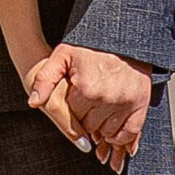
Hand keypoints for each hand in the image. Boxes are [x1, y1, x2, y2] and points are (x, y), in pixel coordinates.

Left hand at [23, 43, 152, 172]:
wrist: (123, 38)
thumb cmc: (90, 48)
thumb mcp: (62, 56)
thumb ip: (45, 79)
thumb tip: (33, 103)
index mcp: (87, 89)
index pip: (73, 119)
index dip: (73, 113)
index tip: (77, 101)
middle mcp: (107, 98)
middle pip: (91, 128)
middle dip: (88, 123)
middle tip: (89, 109)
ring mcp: (126, 103)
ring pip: (109, 134)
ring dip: (104, 132)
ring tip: (100, 119)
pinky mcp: (140, 104)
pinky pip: (130, 132)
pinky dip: (121, 137)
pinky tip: (114, 133)